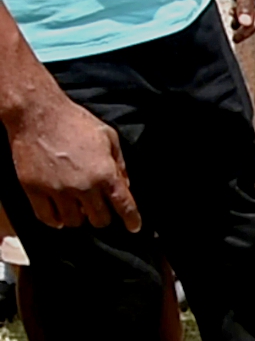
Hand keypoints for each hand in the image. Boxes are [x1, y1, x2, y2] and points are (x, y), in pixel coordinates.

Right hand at [5, 95, 139, 231]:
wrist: (37, 113)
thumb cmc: (74, 121)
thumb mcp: (108, 137)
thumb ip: (120, 164)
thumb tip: (126, 186)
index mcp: (105, 173)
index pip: (124, 206)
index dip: (132, 220)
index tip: (133, 227)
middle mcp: (83, 186)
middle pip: (99, 219)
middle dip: (102, 217)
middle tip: (98, 209)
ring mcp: (57, 189)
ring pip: (74, 221)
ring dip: (78, 218)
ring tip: (77, 208)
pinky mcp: (34, 189)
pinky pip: (46, 217)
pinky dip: (55, 220)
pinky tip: (59, 216)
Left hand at [218, 0, 254, 41]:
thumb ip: (245, 3)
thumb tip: (246, 23)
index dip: (252, 26)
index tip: (239, 36)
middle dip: (249, 23)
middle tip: (236, 34)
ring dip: (245, 17)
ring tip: (233, 24)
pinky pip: (250, 2)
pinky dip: (242, 8)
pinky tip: (234, 11)